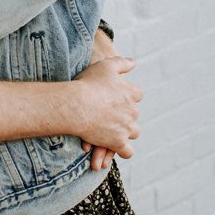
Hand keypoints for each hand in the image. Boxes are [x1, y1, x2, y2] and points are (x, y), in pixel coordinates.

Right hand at [83, 29, 121, 168]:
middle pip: (134, 114)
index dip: (128, 96)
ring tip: (114, 132)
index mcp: (131, 93)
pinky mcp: (118, 142)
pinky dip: (124, 151)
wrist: (76, 105)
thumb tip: (134, 63)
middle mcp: (132, 111)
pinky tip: (116, 148)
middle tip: (110, 116)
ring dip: (126, 132)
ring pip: (134, 132)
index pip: (137, 94)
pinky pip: (127, 151)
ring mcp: (126, 127)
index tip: (117, 97)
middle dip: (125, 115)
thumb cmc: (89, 84)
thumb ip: (122, 63)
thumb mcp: (106, 66)